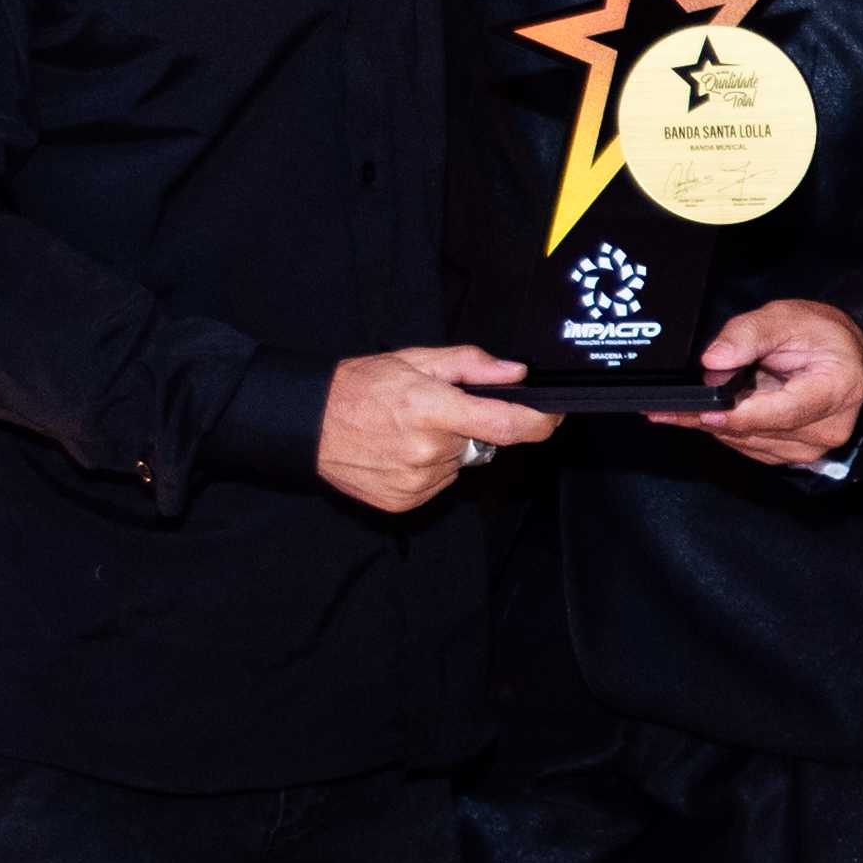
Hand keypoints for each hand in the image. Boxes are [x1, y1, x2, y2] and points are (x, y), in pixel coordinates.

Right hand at [319, 344, 554, 511]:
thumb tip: (516, 374)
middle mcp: (428, 450)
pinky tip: (399, 452)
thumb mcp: (415, 361)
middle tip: (434, 411)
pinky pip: (438, 484)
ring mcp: (417, 481)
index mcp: (433, 409)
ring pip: (458, 464)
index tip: (553, 416)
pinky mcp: (406, 501)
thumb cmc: (360, 387)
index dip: (539, 422)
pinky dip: (427, 469)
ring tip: (407, 431)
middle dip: (470, 427)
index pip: (506, 424)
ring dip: (446, 449)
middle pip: (481, 443)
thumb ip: (470, 365)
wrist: (309, 424)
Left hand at [690, 300, 862, 467]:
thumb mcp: (785, 318)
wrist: (843, 356)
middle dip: (711, 416)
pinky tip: (702, 414)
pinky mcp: (792, 454)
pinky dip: (725, 430)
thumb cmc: (821, 336)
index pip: (781, 413)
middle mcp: (826, 428)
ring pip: (747, 442)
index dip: (739, 415)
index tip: (702, 410)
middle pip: (758, 431)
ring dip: (712, 424)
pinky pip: (749, 446)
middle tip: (667, 406)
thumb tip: (714, 361)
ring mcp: (810, 448)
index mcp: (834, 392)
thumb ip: (748, 335)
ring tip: (675, 408)